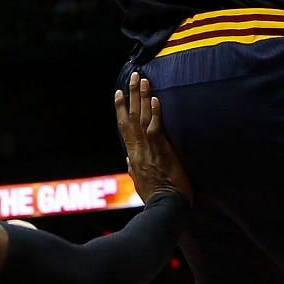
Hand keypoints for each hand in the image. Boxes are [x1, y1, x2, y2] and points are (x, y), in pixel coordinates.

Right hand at [116, 75, 191, 203]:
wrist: (164, 207)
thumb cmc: (155, 196)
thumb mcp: (138, 182)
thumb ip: (132, 168)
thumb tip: (127, 160)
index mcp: (132, 155)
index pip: (124, 127)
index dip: (121, 109)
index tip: (119, 93)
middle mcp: (136, 149)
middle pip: (131, 117)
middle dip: (131, 95)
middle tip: (133, 76)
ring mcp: (147, 149)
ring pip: (142, 118)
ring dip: (142, 97)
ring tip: (143, 80)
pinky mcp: (160, 152)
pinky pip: (155, 129)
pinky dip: (155, 114)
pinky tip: (155, 99)